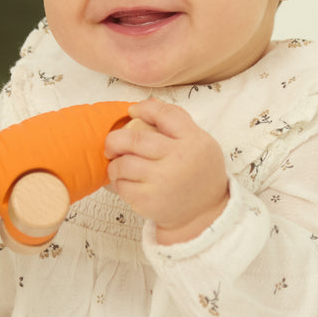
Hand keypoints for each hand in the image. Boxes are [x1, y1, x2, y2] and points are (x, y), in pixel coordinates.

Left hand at [104, 99, 229, 244]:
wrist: (205, 213)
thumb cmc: (199, 172)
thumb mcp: (200, 142)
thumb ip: (177, 121)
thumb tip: (146, 103)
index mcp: (193, 141)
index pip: (165, 114)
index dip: (144, 108)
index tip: (132, 112)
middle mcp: (178, 160)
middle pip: (134, 140)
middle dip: (115, 139)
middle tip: (112, 143)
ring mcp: (162, 182)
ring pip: (123, 164)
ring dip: (115, 163)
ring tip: (118, 165)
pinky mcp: (149, 202)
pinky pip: (122, 186)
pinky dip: (118, 182)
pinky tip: (126, 182)